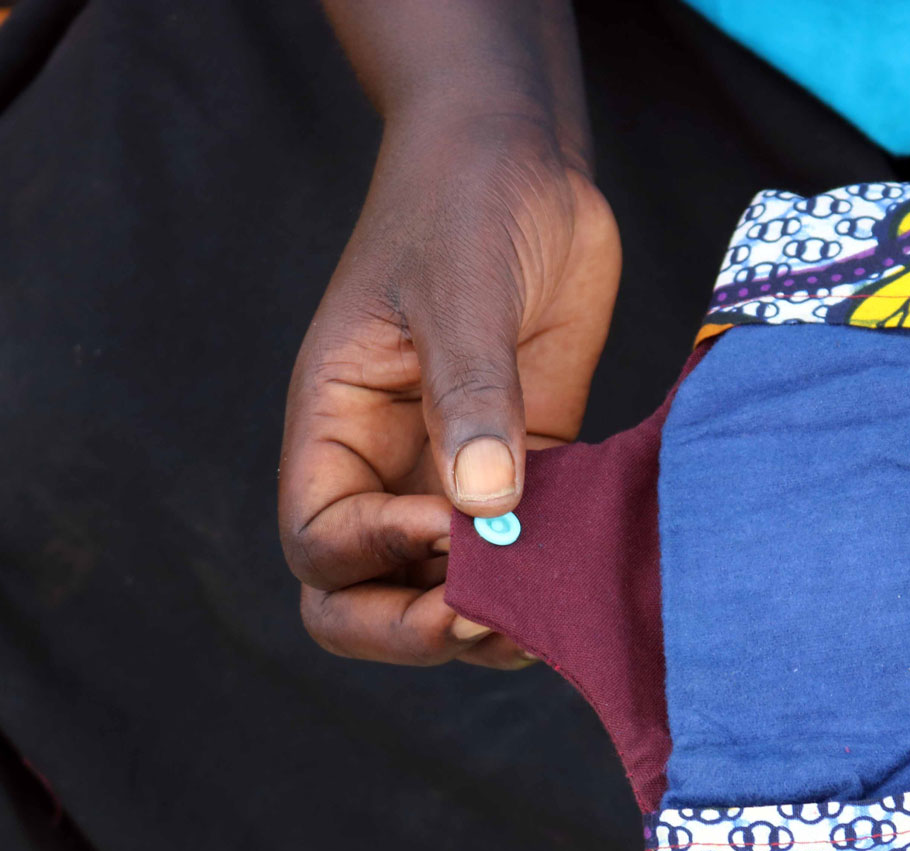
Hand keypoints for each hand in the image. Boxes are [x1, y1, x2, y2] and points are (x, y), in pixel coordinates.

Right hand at [279, 109, 619, 666]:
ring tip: (548, 617)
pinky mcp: (527, 465)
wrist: (526, 162)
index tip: (454, 525)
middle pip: (361, 596)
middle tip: (490, 617)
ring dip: (488, 620)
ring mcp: (457, 472)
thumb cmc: (463, 203)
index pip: (320, 540)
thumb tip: (483, 507)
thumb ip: (470, 395)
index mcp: (337, 425)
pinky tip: (590, 583)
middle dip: (414, 628)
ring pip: (446, 589)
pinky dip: (548, 579)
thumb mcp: (459, 290)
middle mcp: (386, 465)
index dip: (375, 557)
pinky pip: (525, 547)